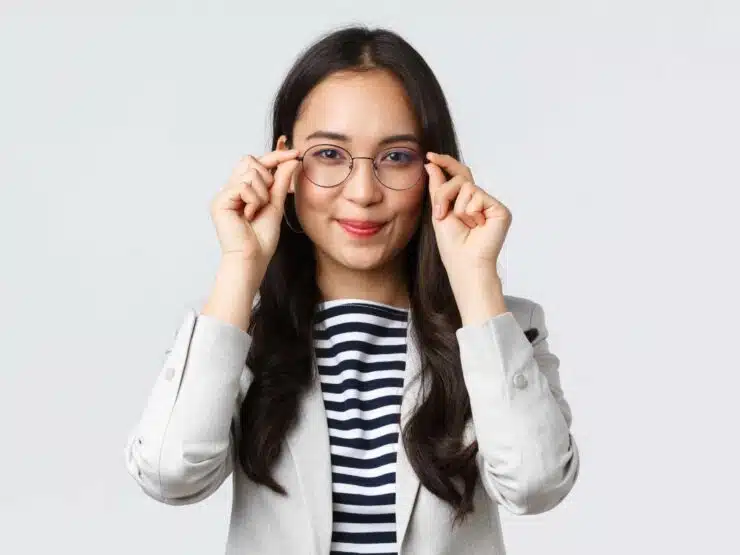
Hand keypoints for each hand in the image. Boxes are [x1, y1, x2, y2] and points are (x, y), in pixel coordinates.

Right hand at [210, 147, 299, 271]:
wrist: (253, 257)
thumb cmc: (262, 238)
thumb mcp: (276, 204)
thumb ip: (281, 181)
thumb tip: (291, 159)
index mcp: (243, 189)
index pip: (257, 162)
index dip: (276, 156)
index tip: (296, 153)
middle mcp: (231, 188)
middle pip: (251, 160)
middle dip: (267, 177)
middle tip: (265, 200)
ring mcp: (224, 194)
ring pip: (250, 172)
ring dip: (262, 193)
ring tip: (256, 211)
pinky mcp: (219, 201)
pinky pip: (243, 186)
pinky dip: (254, 200)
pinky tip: (249, 214)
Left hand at [425, 152, 511, 273]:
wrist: (464, 262)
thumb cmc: (452, 244)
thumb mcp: (439, 211)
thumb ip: (438, 187)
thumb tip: (432, 164)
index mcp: (465, 201)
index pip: (457, 175)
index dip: (445, 163)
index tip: (430, 156)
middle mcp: (479, 200)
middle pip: (460, 177)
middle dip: (444, 193)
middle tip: (441, 215)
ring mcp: (490, 204)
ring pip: (466, 186)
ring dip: (457, 207)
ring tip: (465, 225)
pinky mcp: (499, 209)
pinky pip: (477, 195)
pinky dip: (470, 212)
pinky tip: (477, 226)